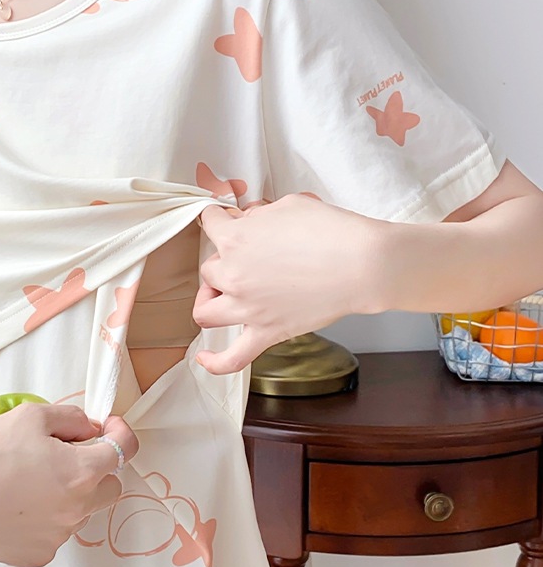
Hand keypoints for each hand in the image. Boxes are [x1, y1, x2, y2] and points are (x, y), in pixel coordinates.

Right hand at [0, 404, 137, 566]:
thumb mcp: (31, 416)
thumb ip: (71, 418)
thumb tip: (90, 428)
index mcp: (82, 472)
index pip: (125, 449)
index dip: (120, 432)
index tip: (107, 427)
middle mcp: (79, 508)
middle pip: (111, 486)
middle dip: (98, 468)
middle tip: (68, 455)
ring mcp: (60, 535)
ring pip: (82, 510)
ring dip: (71, 494)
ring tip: (33, 481)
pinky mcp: (40, 554)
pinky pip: (56, 531)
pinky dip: (47, 517)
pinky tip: (20, 505)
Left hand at [193, 193, 383, 374]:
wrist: (362, 264)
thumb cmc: (332, 231)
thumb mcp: (288, 205)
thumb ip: (259, 214)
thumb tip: (248, 221)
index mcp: (235, 239)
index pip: (210, 223)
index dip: (219, 218)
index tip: (224, 220)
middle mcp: (233, 275)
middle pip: (209, 269)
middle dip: (224, 259)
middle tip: (245, 256)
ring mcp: (247, 308)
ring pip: (205, 311)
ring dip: (211, 300)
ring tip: (223, 294)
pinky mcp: (266, 333)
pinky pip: (231, 359)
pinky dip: (214, 362)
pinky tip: (204, 357)